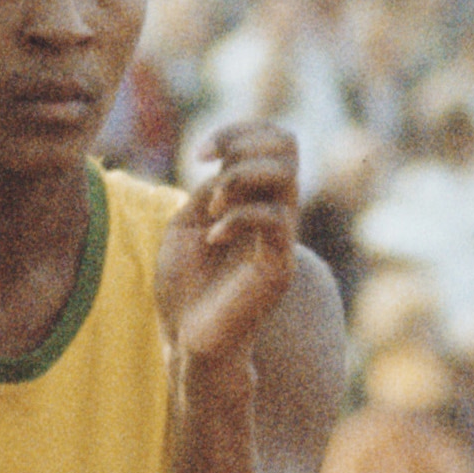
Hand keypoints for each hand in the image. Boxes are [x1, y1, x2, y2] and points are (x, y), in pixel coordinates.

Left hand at [157, 120, 298, 372]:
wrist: (188, 341)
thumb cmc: (185, 289)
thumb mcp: (186, 224)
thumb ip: (210, 191)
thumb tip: (229, 167)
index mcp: (255, 200)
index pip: (273, 141)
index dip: (240, 130)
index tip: (201, 154)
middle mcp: (276, 213)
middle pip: (288, 144)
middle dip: (242, 143)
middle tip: (208, 166)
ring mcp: (281, 240)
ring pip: (286, 175)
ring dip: (240, 177)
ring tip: (212, 207)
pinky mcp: (279, 267)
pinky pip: (273, 219)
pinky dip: (237, 218)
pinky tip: (212, 238)